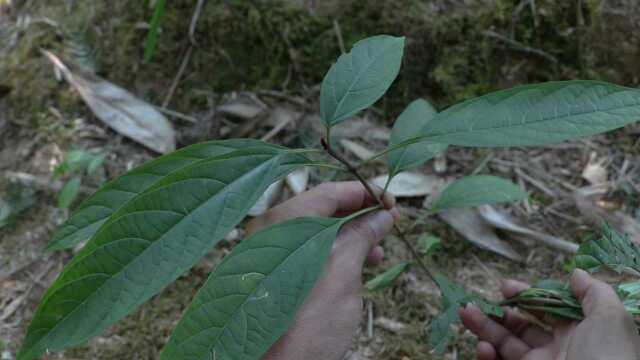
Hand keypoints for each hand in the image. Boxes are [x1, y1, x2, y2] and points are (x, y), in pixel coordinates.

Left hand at [247, 181, 398, 359]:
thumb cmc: (307, 321)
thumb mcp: (344, 270)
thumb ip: (362, 234)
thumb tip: (382, 215)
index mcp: (282, 221)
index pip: (329, 191)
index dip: (365, 193)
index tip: (392, 203)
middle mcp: (270, 232)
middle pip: (322, 210)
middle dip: (360, 215)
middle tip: (389, 224)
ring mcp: (269, 255)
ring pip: (317, 233)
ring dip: (352, 237)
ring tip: (379, 252)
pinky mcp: (275, 277)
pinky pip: (309, 254)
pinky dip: (336, 255)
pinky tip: (358, 267)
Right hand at [459, 269, 639, 359]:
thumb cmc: (607, 357)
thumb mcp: (610, 319)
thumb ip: (593, 293)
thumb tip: (576, 274)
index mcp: (580, 334)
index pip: (548, 311)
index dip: (527, 297)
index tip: (505, 286)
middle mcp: (557, 352)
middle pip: (521, 328)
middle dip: (497, 312)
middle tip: (477, 301)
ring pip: (505, 346)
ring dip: (483, 328)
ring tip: (466, 313)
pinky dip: (487, 356)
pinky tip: (483, 346)